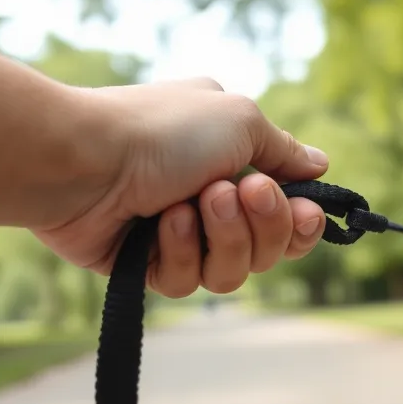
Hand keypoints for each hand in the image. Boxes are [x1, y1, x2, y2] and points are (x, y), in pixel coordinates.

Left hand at [32, 78, 329, 294]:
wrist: (82, 159)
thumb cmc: (162, 131)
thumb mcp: (241, 121)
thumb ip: (284, 151)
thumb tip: (320, 165)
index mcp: (233, 157)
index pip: (288, 210)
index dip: (301, 222)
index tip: (306, 213)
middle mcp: (208, 196)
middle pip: (267, 248)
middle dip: (262, 225)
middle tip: (237, 192)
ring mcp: (176, 234)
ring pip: (231, 273)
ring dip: (222, 237)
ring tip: (194, 203)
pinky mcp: (144, 265)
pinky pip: (185, 282)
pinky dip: (179, 251)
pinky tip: (159, 223)